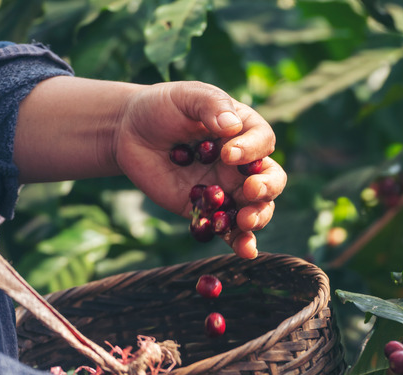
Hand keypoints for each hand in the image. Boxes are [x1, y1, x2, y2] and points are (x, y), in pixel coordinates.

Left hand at [113, 81, 285, 258]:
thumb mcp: (186, 96)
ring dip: (258, 216)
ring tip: (246, 221)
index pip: (262, 142)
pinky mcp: (209, 212)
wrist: (131, 133)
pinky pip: (230, 230)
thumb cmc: (162, 108)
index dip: (251, 150)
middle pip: (271, 179)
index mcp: (243, 131)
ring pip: (257, 208)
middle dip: (266, 187)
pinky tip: (245, 251)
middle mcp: (242, 163)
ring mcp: (227, 189)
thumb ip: (210, 105)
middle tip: (250, 189)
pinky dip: (240, 242)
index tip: (227, 153)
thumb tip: (232, 125)